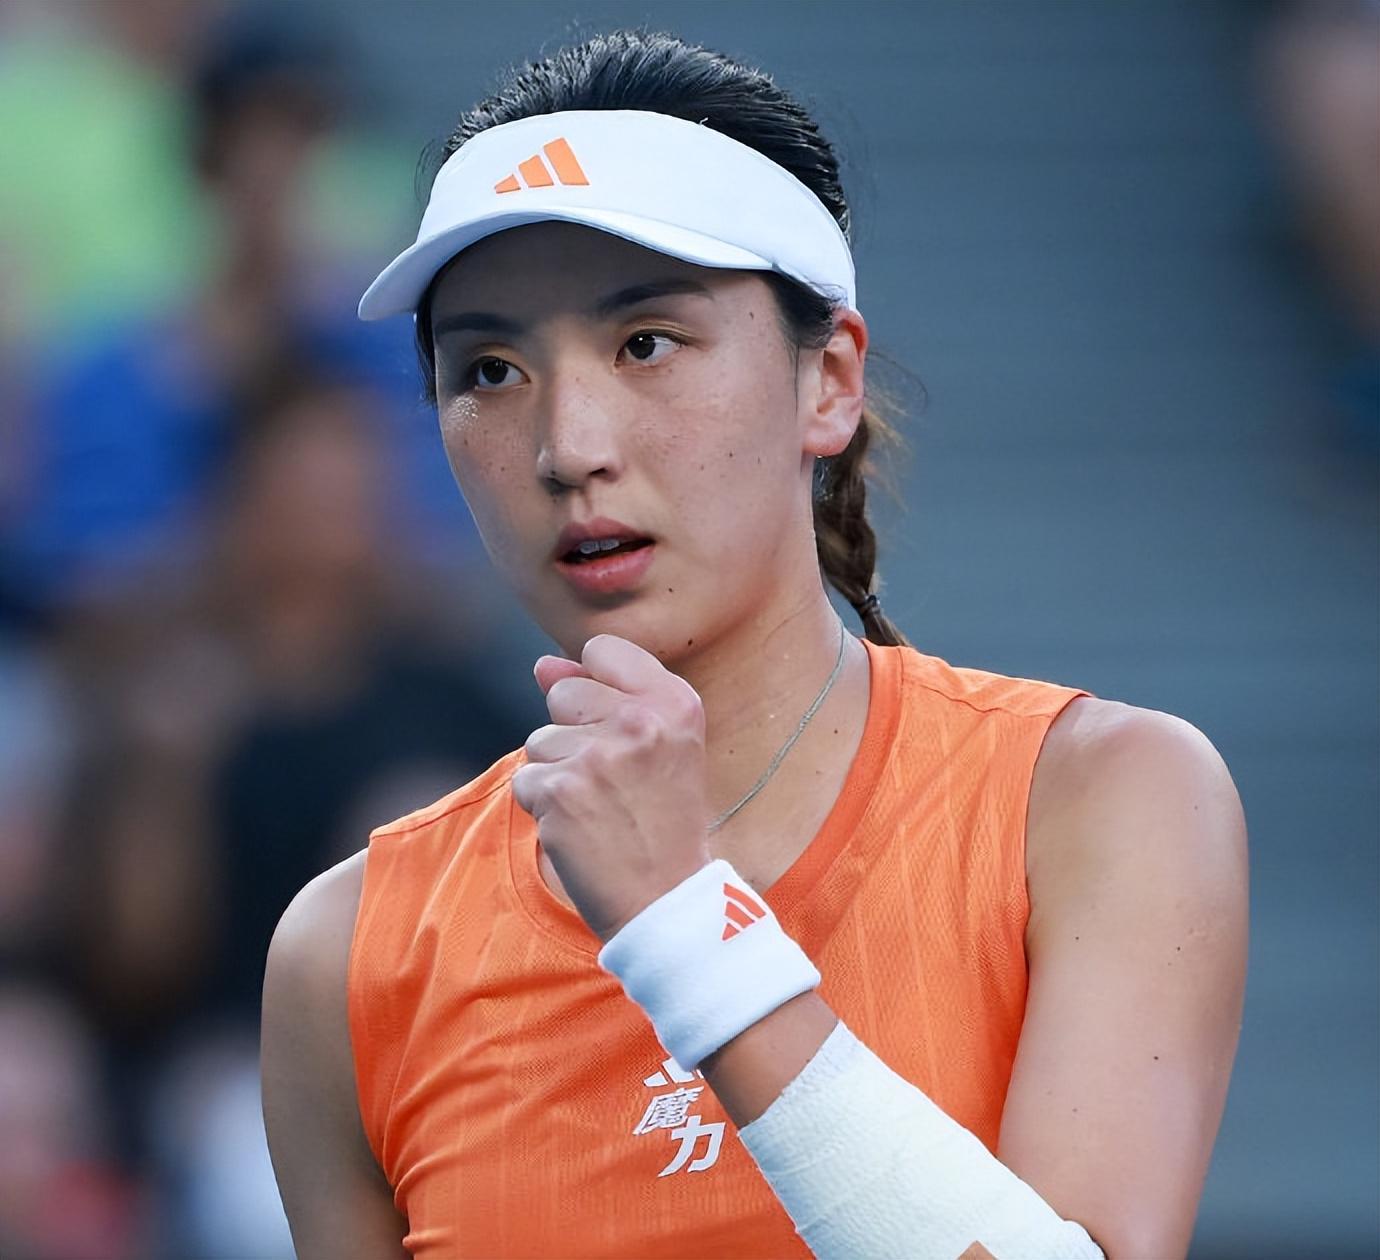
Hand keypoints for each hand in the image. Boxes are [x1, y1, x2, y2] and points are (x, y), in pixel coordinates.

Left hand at [512, 634, 712, 941]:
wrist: (666, 900)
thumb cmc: (663, 819)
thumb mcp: (658, 746)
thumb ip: (602, 692)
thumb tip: (542, 663)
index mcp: (676, 703)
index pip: (603, 649)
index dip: (598, 687)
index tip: (619, 729)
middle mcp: (639, 721)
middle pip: (564, 693)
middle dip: (574, 732)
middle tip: (614, 780)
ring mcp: (597, 756)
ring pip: (540, 739)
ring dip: (558, 773)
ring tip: (600, 807)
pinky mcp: (560, 792)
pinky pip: (526, 780)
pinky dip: (544, 807)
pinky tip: (581, 828)